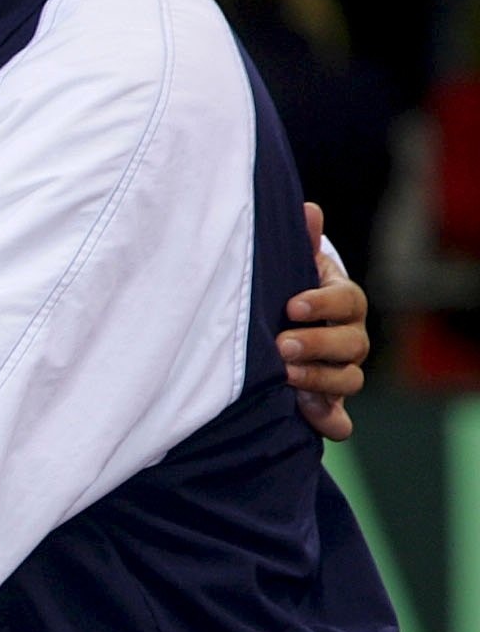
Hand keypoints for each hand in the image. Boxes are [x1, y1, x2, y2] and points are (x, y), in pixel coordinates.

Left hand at [284, 203, 366, 441]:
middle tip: (280, 345)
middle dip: (317, 345)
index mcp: (343, 302)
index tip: (290, 305)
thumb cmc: (287, 292)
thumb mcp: (291, 267)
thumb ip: (299, 243)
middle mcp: (350, 338)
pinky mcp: (329, 403)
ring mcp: (342, 372)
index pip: (347, 300)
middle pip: (351, 344)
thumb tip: (307, 210)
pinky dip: (331, 422)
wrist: (286, 328)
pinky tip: (314, 421)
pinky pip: (339, 419)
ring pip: (348, 380)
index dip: (322, 303)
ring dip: (319, 381)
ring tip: (284, 377)